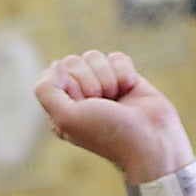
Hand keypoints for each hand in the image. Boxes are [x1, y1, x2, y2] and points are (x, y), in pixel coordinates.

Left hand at [36, 50, 195, 185]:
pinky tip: (129, 89)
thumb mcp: (65, 117)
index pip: (52, 74)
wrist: (149, 138)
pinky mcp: (123, 77)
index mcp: (58, 108)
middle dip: (89, 80)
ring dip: (107, 77)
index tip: (82, 104)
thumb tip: (56, 64)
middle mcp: (77, 96)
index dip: (69, 84)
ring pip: (94, 57)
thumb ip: (47, 91)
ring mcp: (101, 85)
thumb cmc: (106, 132)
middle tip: (100, 103)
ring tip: (115, 98)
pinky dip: (124, 71)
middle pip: (73, 62)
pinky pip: (117, 57)